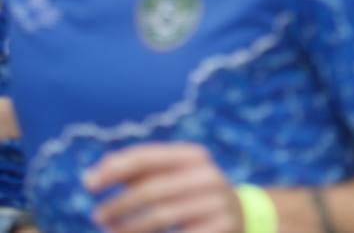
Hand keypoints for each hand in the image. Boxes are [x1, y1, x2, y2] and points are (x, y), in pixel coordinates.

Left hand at [85, 142, 240, 232]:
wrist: (238, 216)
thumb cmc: (189, 194)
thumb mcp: (170, 175)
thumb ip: (134, 171)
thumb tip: (91, 176)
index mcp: (194, 156)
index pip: (147, 157)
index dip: (114, 169)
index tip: (87, 185)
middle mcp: (208, 175)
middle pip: (151, 189)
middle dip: (118, 205)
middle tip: (97, 217)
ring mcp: (217, 203)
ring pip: (161, 216)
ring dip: (128, 228)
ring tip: (112, 232)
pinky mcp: (220, 227)